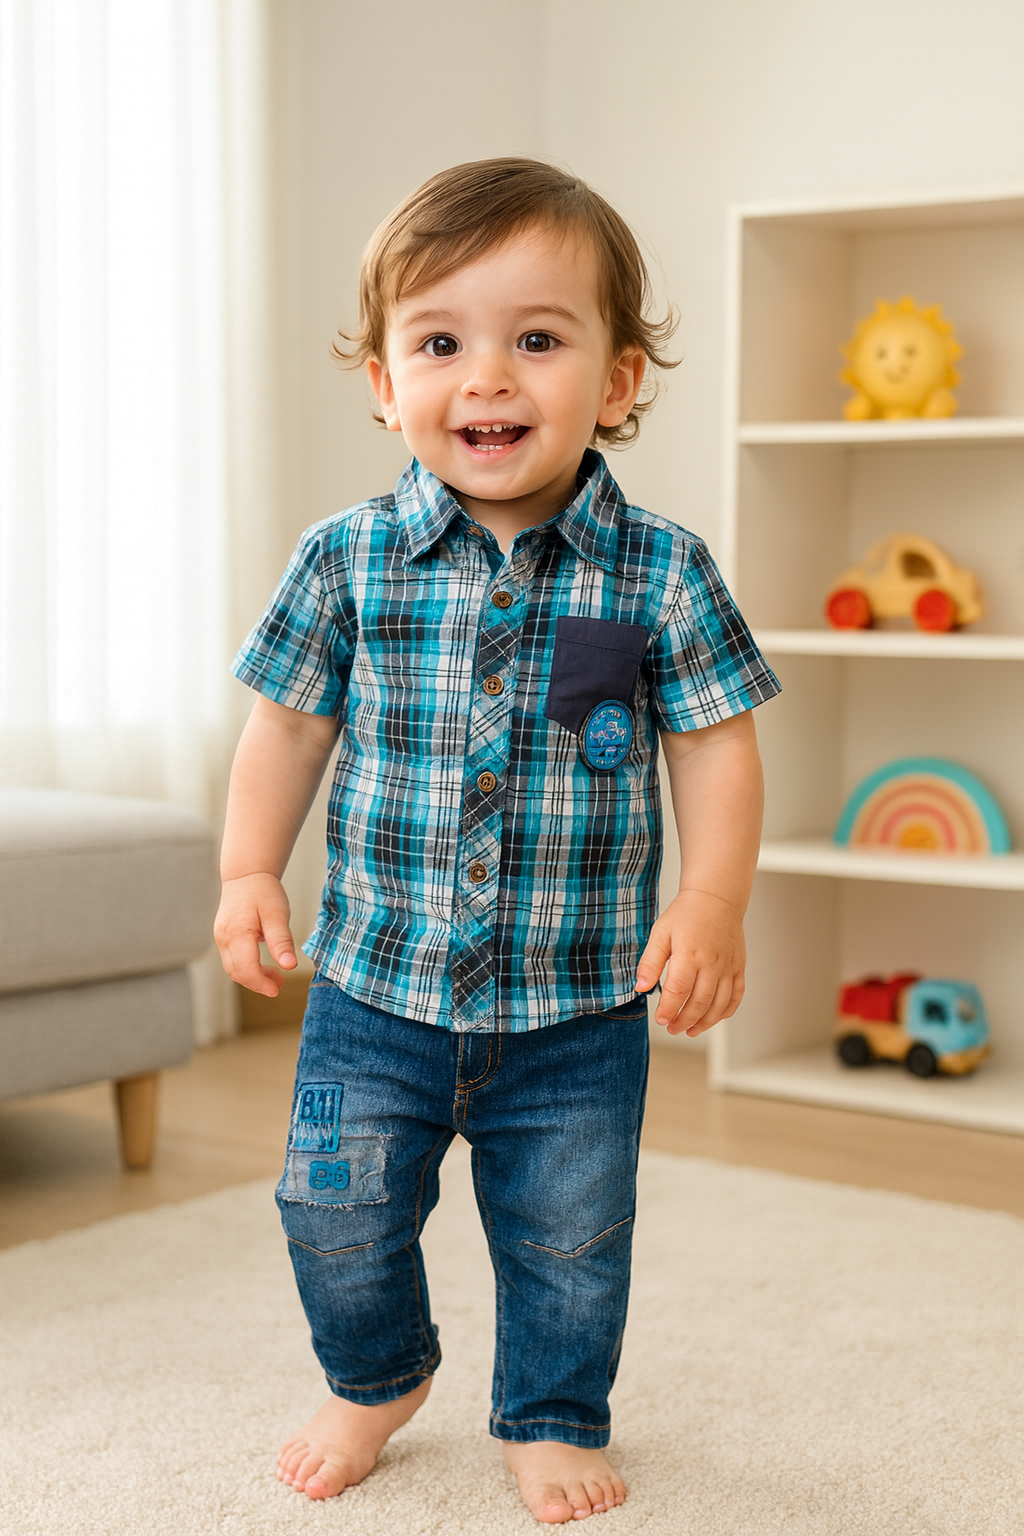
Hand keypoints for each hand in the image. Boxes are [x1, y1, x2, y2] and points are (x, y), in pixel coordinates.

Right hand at [214, 872, 297, 996]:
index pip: (246, 968)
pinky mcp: (223, 937)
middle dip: (257, 983)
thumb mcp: (277, 914)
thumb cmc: (263, 892)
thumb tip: (290, 966)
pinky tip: (263, 965)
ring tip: (275, 977)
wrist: (246, 875)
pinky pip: (233, 959)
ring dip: (252, 977)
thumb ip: (282, 941)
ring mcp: (221, 938)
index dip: (261, 983)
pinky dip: (247, 967)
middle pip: (237, 972)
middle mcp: (224, 938)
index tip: (277, 990)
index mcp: (237, 933)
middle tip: (279, 985)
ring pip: (233, 968)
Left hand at [635, 888, 745, 1036]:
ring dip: (704, 1022)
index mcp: (689, 953)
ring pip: (719, 1004)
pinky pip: (736, 996)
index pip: (678, 990)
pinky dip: (725, 1012)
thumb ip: (650, 962)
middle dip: (684, 1021)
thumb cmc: (686, 914)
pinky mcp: (739, 967)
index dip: (669, 1009)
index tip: (660, 1020)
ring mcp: (728, 966)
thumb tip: (640, 987)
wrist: (716, 898)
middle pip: (700, 1002)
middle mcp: (712, 962)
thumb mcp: (660, 933)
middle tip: (672, 1028)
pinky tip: (712, 1018)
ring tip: (690, 1030)